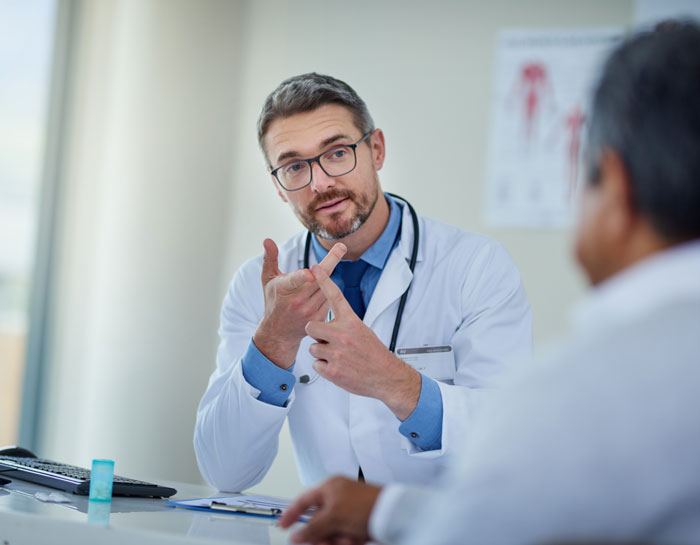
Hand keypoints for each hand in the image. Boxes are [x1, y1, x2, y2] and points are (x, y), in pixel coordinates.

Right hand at [254, 239, 345, 368]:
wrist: (279, 331)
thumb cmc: (273, 300)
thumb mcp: (268, 279)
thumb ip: (270, 258)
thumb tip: (267, 240)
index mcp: (283, 289)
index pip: (294, 280)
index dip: (303, 277)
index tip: (312, 272)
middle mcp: (296, 302)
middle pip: (318, 280)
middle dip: (331, 262)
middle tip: (342, 247)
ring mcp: (309, 312)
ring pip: (327, 288)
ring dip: (329, 276)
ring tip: (330, 264)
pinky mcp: (319, 318)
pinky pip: (330, 299)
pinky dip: (329, 291)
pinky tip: (324, 288)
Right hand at [278, 476, 380, 544]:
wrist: (395, 515)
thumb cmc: (366, 506)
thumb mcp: (333, 517)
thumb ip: (312, 528)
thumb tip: (295, 536)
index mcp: (330, 487)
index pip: (304, 500)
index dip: (292, 513)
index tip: (282, 526)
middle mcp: (338, 497)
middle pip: (318, 521)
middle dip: (321, 535)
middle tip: (324, 542)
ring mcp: (349, 511)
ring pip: (331, 532)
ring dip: (336, 540)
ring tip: (347, 540)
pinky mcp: (359, 523)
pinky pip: (344, 536)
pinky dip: (347, 541)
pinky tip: (355, 541)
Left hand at [306, 265, 420, 419]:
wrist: (385, 377)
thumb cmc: (374, 354)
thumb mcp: (362, 331)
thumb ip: (343, 325)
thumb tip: (324, 327)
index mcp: (351, 322)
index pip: (335, 296)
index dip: (324, 280)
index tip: (315, 268)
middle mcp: (343, 335)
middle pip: (310, 326)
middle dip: (316, 334)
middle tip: (328, 341)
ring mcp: (337, 353)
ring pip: (312, 348)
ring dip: (321, 353)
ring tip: (339, 357)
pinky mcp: (332, 370)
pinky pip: (316, 365)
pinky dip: (324, 368)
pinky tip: (338, 368)